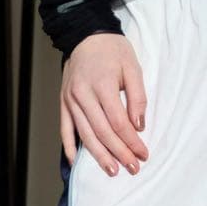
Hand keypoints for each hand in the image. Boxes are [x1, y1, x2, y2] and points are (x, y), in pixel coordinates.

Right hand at [60, 32, 149, 177]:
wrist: (86, 34)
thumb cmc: (113, 50)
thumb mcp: (133, 67)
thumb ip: (137, 96)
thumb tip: (139, 126)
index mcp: (102, 84)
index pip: (118, 121)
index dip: (131, 141)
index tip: (143, 153)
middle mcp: (83, 94)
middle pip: (102, 132)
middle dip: (119, 153)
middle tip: (132, 168)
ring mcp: (70, 99)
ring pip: (85, 134)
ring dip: (99, 155)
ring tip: (112, 171)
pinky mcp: (63, 101)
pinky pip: (65, 129)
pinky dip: (70, 146)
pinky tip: (77, 162)